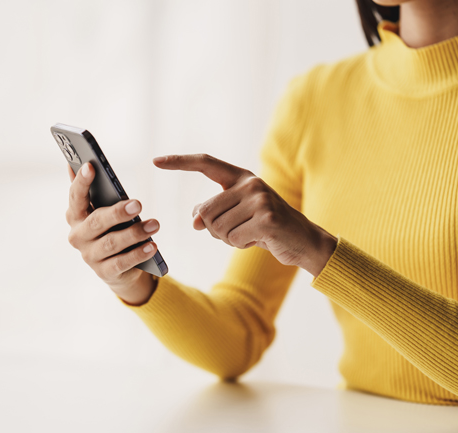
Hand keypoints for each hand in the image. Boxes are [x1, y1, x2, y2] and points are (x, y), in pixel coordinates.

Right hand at [65, 162, 159, 304]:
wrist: (117, 268)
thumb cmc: (109, 229)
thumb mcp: (101, 209)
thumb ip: (90, 190)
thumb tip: (75, 162)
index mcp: (75, 215)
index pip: (75, 196)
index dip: (82, 181)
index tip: (91, 166)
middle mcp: (77, 236)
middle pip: (96, 222)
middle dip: (117, 212)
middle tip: (138, 204)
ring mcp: (89, 256)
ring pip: (112, 243)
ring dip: (135, 233)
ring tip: (155, 225)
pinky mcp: (104, 272)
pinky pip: (122, 262)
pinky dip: (138, 254)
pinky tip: (152, 246)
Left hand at [153, 154, 336, 276]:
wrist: (302, 241)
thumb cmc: (263, 227)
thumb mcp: (235, 216)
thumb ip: (212, 212)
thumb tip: (195, 220)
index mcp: (240, 178)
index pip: (206, 163)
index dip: (180, 162)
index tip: (155, 160)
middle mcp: (250, 183)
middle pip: (205, 211)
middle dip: (213, 229)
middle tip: (236, 231)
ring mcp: (260, 200)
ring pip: (217, 228)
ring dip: (227, 239)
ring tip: (250, 233)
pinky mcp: (266, 219)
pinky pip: (233, 239)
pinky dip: (240, 245)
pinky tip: (258, 240)